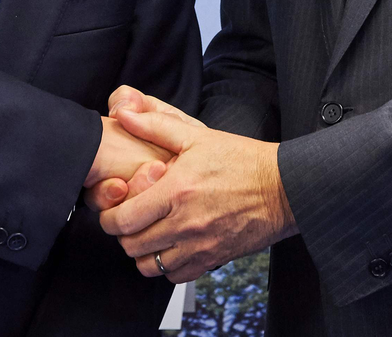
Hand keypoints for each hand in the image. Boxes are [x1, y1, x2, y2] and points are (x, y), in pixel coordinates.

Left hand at [98, 107, 296, 282]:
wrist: (283, 187)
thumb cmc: (242, 160)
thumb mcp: (197, 136)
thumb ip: (155, 126)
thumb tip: (123, 116)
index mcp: (176, 191)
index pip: (123, 219)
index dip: (109, 217)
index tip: (112, 209)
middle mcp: (185, 223)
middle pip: (132, 246)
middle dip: (123, 234)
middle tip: (129, 220)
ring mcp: (200, 245)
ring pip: (150, 266)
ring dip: (143, 252)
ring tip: (149, 234)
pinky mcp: (213, 259)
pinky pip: (175, 276)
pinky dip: (166, 265)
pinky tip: (171, 245)